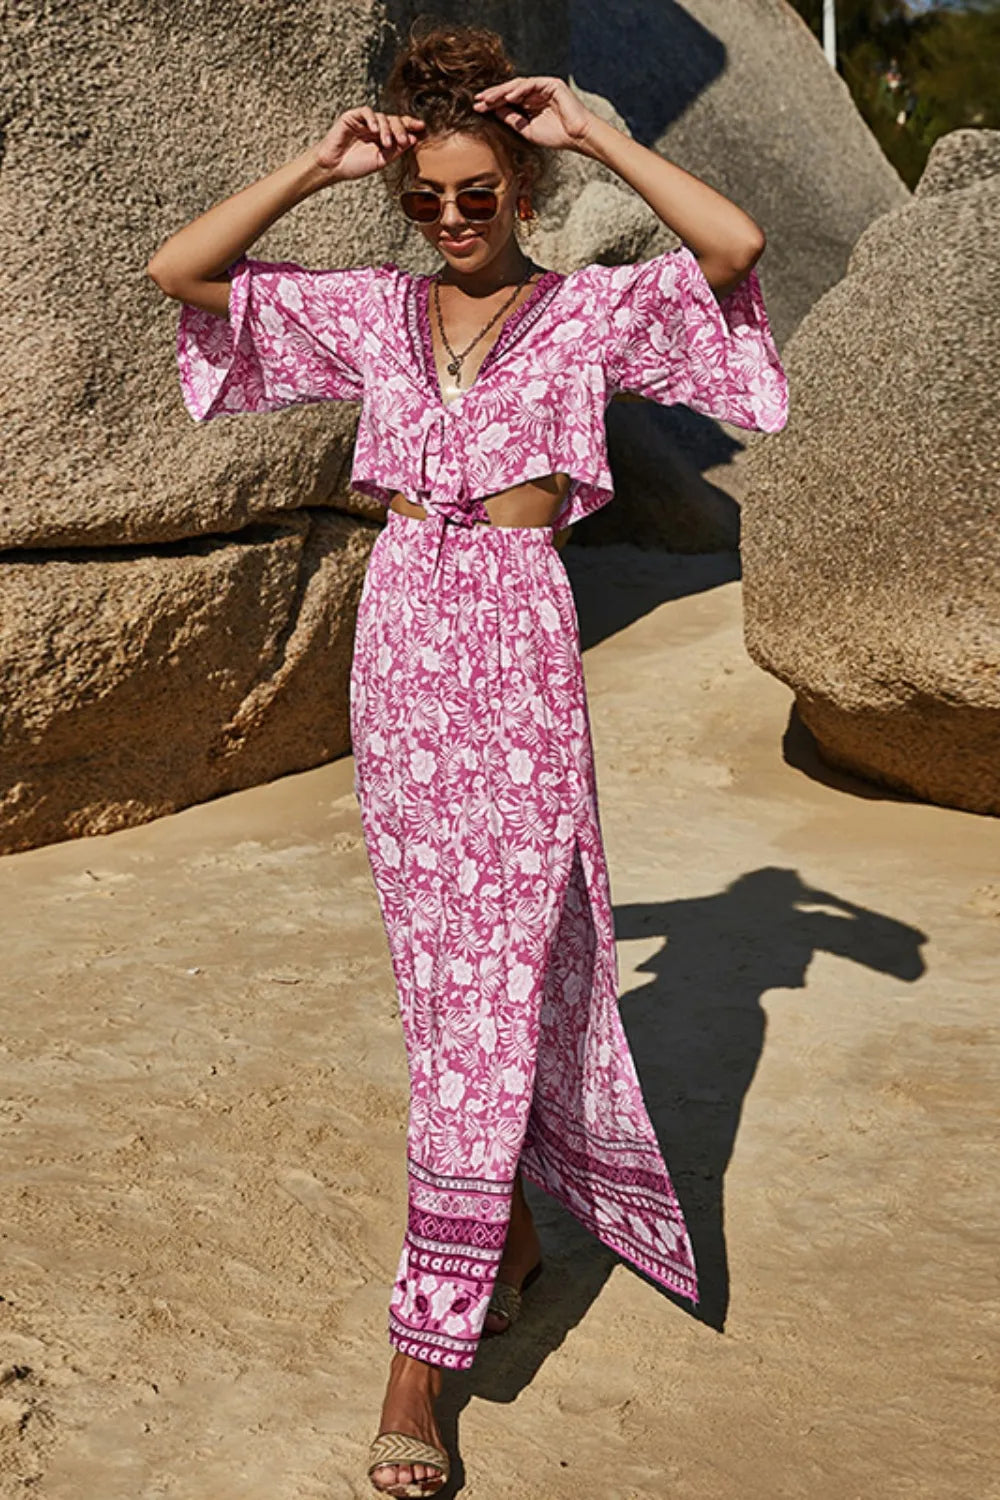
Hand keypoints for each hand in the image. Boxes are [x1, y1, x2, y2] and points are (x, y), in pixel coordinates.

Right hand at [312, 107, 425, 181]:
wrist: (335, 167)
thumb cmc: (356, 165)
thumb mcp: (381, 160)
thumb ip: (396, 150)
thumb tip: (414, 139)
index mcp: (383, 137)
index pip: (399, 127)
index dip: (410, 125)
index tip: (422, 127)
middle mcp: (375, 127)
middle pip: (393, 120)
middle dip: (400, 129)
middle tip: (402, 140)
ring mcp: (364, 121)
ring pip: (382, 117)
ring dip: (387, 129)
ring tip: (385, 143)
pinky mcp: (352, 116)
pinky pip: (366, 112)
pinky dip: (372, 119)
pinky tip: (374, 130)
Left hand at [472, 76, 594, 151]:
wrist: (578, 137)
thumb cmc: (557, 136)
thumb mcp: (527, 129)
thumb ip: (511, 119)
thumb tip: (493, 111)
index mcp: (530, 104)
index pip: (507, 100)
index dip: (492, 104)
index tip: (477, 108)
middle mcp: (535, 93)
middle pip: (510, 91)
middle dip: (493, 95)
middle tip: (477, 100)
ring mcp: (544, 87)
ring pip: (518, 85)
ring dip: (502, 91)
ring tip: (488, 99)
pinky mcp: (552, 84)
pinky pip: (531, 84)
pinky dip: (519, 90)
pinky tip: (508, 97)